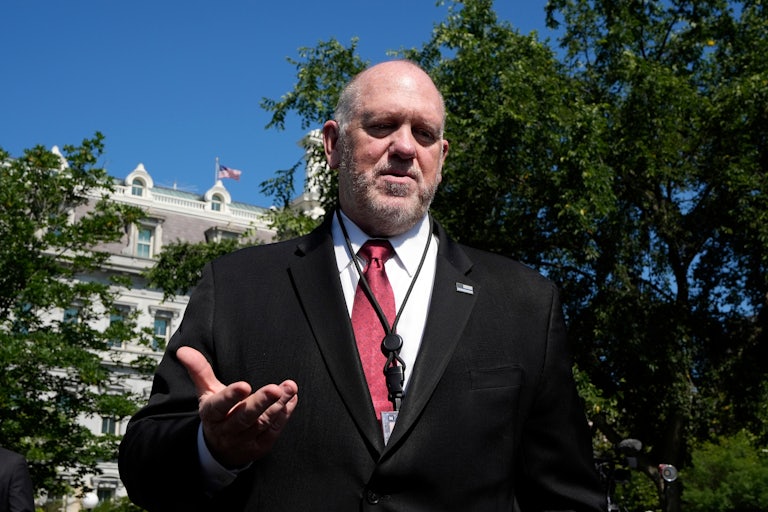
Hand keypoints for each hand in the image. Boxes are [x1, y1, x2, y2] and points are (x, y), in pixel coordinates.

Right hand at [176, 346, 298, 467]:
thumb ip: (199, 371)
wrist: (220, 449)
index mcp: (211, 414)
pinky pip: (273, 431)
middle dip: (261, 402)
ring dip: (277, 406)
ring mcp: (243, 441)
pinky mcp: (259, 447)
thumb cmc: (217, 413)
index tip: (244, 385)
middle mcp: (226, 430)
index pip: (219, 406)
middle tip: (275, 389)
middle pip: (244, 417)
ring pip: (261, 423)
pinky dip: (283, 415)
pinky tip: (291, 400)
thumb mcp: (206, 392)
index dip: (231, 397)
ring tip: (289, 388)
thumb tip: (183, 350)